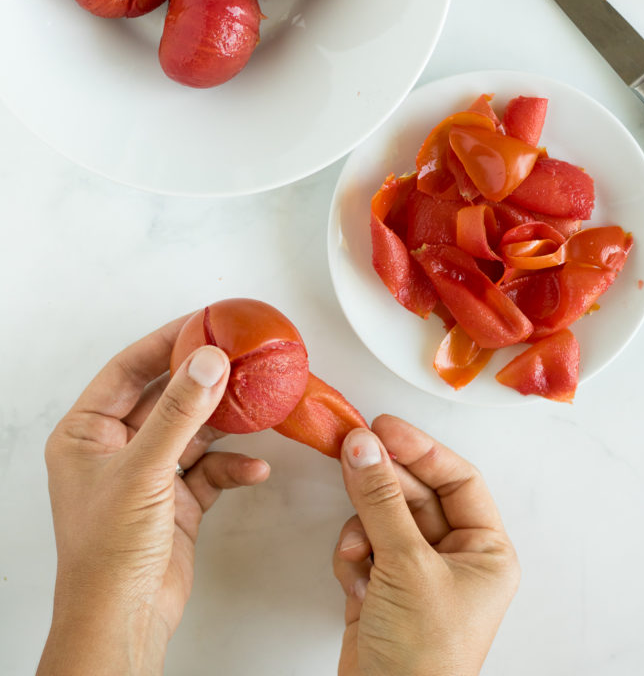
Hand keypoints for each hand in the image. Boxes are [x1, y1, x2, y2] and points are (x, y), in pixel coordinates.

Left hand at [37, 316, 269, 675]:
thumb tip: (206, 361)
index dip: (165, 342)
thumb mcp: (144, 471)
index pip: (128, 369)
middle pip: (165, 397)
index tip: (202, 322)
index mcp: (86, 433)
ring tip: (254, 405)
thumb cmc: (108, 554)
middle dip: (202, 381)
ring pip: (191, 431)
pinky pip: (209, 469)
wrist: (124, 622)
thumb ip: (180, 412)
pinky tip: (254, 468)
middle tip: (237, 355)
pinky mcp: (174, 502)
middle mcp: (115, 449)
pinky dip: (233, 467)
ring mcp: (147, 475)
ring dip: (223, 423)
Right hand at [333, 416, 519, 675]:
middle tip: (351, 454)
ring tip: (358, 551)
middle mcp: (454, 558)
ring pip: (382, 518)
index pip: (457, 479)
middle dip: (382, 484)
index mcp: (484, 551)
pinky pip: (363, 547)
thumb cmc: (423, 657)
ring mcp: (416, 574)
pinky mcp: (382, 589)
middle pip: (414, 494)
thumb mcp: (406, 566)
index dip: (420, 449)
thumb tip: (364, 446)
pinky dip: (352, 558)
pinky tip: (354, 581)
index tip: (383, 427)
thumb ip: (381, 500)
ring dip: (363, 529)